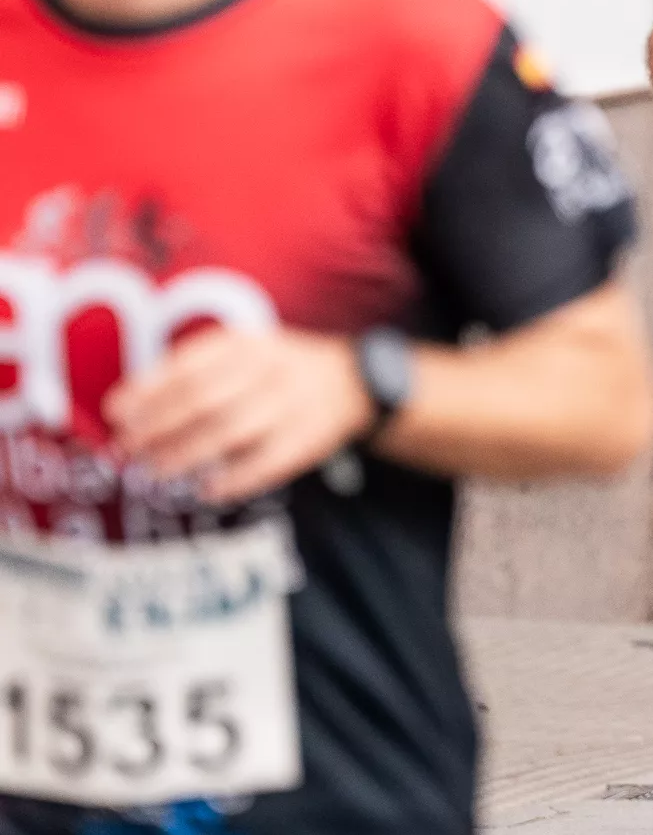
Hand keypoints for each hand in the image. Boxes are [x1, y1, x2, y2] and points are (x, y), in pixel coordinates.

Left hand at [106, 327, 375, 504]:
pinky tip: (206, 489)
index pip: (186, 368)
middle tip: (127, 449)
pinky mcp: (306, 440)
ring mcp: (290, 406)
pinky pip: (264, 464)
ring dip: (185, 455)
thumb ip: (190, 373)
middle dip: (157, 427)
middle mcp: (268, 371)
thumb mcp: (240, 351)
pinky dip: (232, 480)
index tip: (115, 414)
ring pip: (228, 432)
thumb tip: (128, 407)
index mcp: (246, 345)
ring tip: (154, 471)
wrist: (353, 380)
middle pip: (201, 400)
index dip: (147, 392)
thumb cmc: (276, 370)